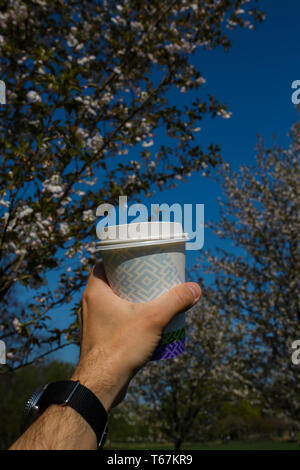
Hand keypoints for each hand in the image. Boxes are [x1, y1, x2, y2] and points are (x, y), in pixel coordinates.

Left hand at [72, 262, 200, 411]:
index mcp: (94, 291)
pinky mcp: (98, 340)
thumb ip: (175, 301)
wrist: (101, 384)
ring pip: (111, 304)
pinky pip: (112, 322)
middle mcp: (89, 305)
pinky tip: (143, 325)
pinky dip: (125, 319)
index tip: (137, 260)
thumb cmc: (121, 347)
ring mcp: (92, 324)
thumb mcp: (153, 318)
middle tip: (150, 280)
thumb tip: (195, 288)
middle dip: (130, 281)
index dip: (120, 260)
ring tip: (150, 300)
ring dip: (128, 301)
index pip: (103, 264)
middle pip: (110, 284)